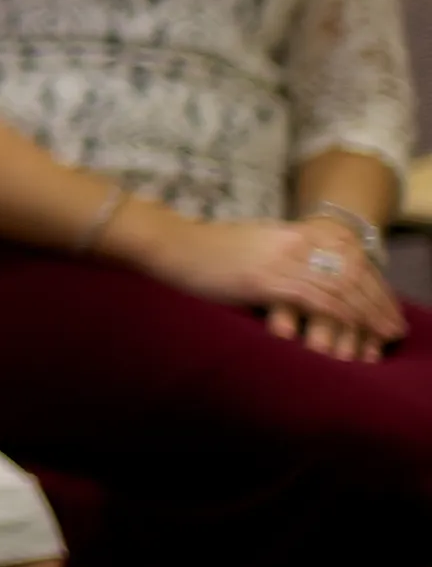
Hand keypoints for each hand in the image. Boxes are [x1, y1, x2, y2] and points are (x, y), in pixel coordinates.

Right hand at [121, 211, 405, 360]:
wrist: (170, 246)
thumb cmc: (203, 253)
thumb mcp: (252, 248)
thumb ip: (280, 257)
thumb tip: (301, 279)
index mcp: (293, 232)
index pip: (349, 255)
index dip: (373, 282)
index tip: (386, 305)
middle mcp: (295, 242)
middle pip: (353, 271)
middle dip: (379, 301)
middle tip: (395, 326)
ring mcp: (282, 260)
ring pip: (342, 287)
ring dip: (369, 313)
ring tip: (385, 334)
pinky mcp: (267, 280)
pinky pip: (318, 299)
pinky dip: (342, 316)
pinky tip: (354, 331)